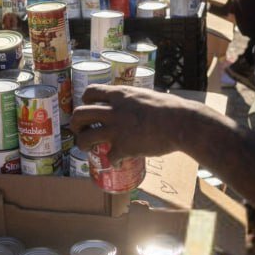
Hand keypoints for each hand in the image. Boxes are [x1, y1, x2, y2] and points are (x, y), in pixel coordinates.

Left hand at [71, 84, 197, 161]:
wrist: (180, 123)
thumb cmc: (171, 108)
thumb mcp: (147, 95)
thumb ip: (135, 99)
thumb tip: (137, 101)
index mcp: (119, 95)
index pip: (89, 92)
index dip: (85, 101)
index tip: (88, 108)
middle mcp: (113, 111)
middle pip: (79, 114)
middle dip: (75, 124)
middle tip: (80, 130)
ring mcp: (116, 129)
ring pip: (85, 137)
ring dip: (83, 144)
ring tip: (87, 148)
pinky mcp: (124, 147)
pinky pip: (109, 157)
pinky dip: (112, 161)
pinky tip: (118, 162)